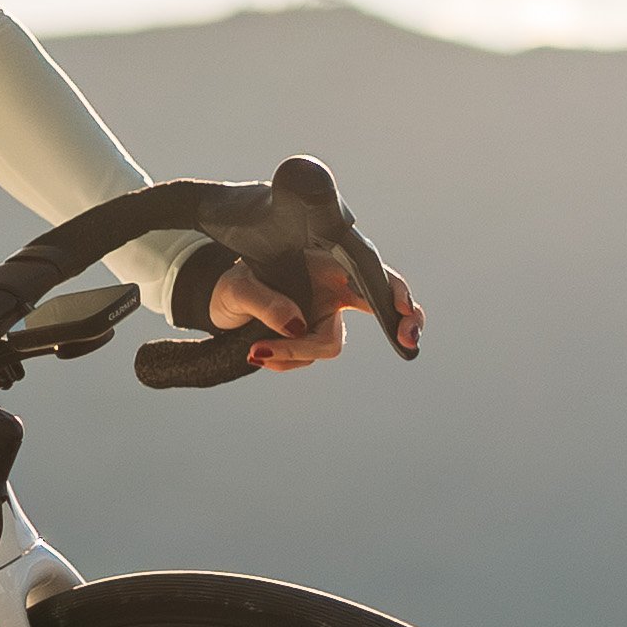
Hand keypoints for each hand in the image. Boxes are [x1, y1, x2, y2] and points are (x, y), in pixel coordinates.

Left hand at [185, 233, 421, 369]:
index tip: (402, 310)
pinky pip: (305, 358)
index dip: (393, 291)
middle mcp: (333, 290)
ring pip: (327, 345)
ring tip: (256, 352)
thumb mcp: (238, 289)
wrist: (218, 304)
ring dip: (295, 353)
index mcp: (326, 266)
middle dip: (400, 325)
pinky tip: (257, 353)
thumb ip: (265, 303)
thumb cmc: (232, 284)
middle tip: (408, 344)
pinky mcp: (309, 338)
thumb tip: (296, 325)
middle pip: (381, 308)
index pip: (371, 275)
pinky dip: (283, 360)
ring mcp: (324, 316)